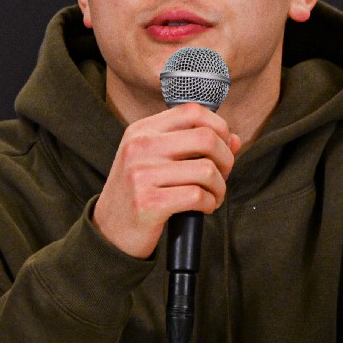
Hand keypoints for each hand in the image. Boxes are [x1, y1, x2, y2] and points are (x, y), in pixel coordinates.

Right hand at [94, 102, 239, 257]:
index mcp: (142, 130)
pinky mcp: (148, 202)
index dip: (219, 127)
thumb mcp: (156, 160)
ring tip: (213, 196)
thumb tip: (234, 139)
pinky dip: (210, 203)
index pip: (193, 111)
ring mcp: (142, 174)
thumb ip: (193, 146)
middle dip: (226, 159)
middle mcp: (140, 146)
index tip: (222, 148)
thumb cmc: (139, 192)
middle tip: (222, 176)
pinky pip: (197, 196)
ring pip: (206, 169)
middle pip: (206, 138)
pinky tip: (204, 207)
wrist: (109, 231)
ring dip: (219, 187)